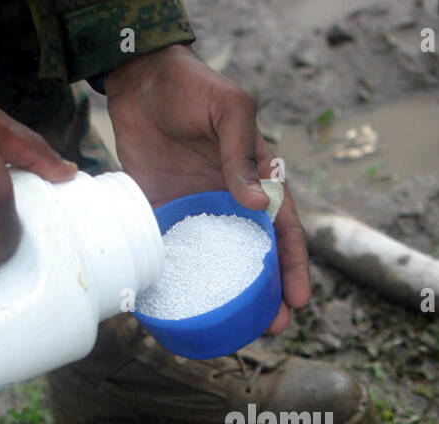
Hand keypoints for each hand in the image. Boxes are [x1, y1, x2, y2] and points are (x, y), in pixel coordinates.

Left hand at [104, 45, 309, 332]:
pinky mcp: (163, 213)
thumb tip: (257, 203)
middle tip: (274, 328)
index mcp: (259, 180)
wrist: (139, 78)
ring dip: (229, 296)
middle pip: (256, 258)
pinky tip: (180, 306)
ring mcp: (197, 211)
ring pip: (218, 263)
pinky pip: (173, 252)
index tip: (299, 300)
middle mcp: (231, 203)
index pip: (284, 230)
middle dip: (269, 295)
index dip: (294, 267)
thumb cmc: (194, 87)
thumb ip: (242, 154)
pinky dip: (178, 279)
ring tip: (235, 329)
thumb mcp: (230, 110)